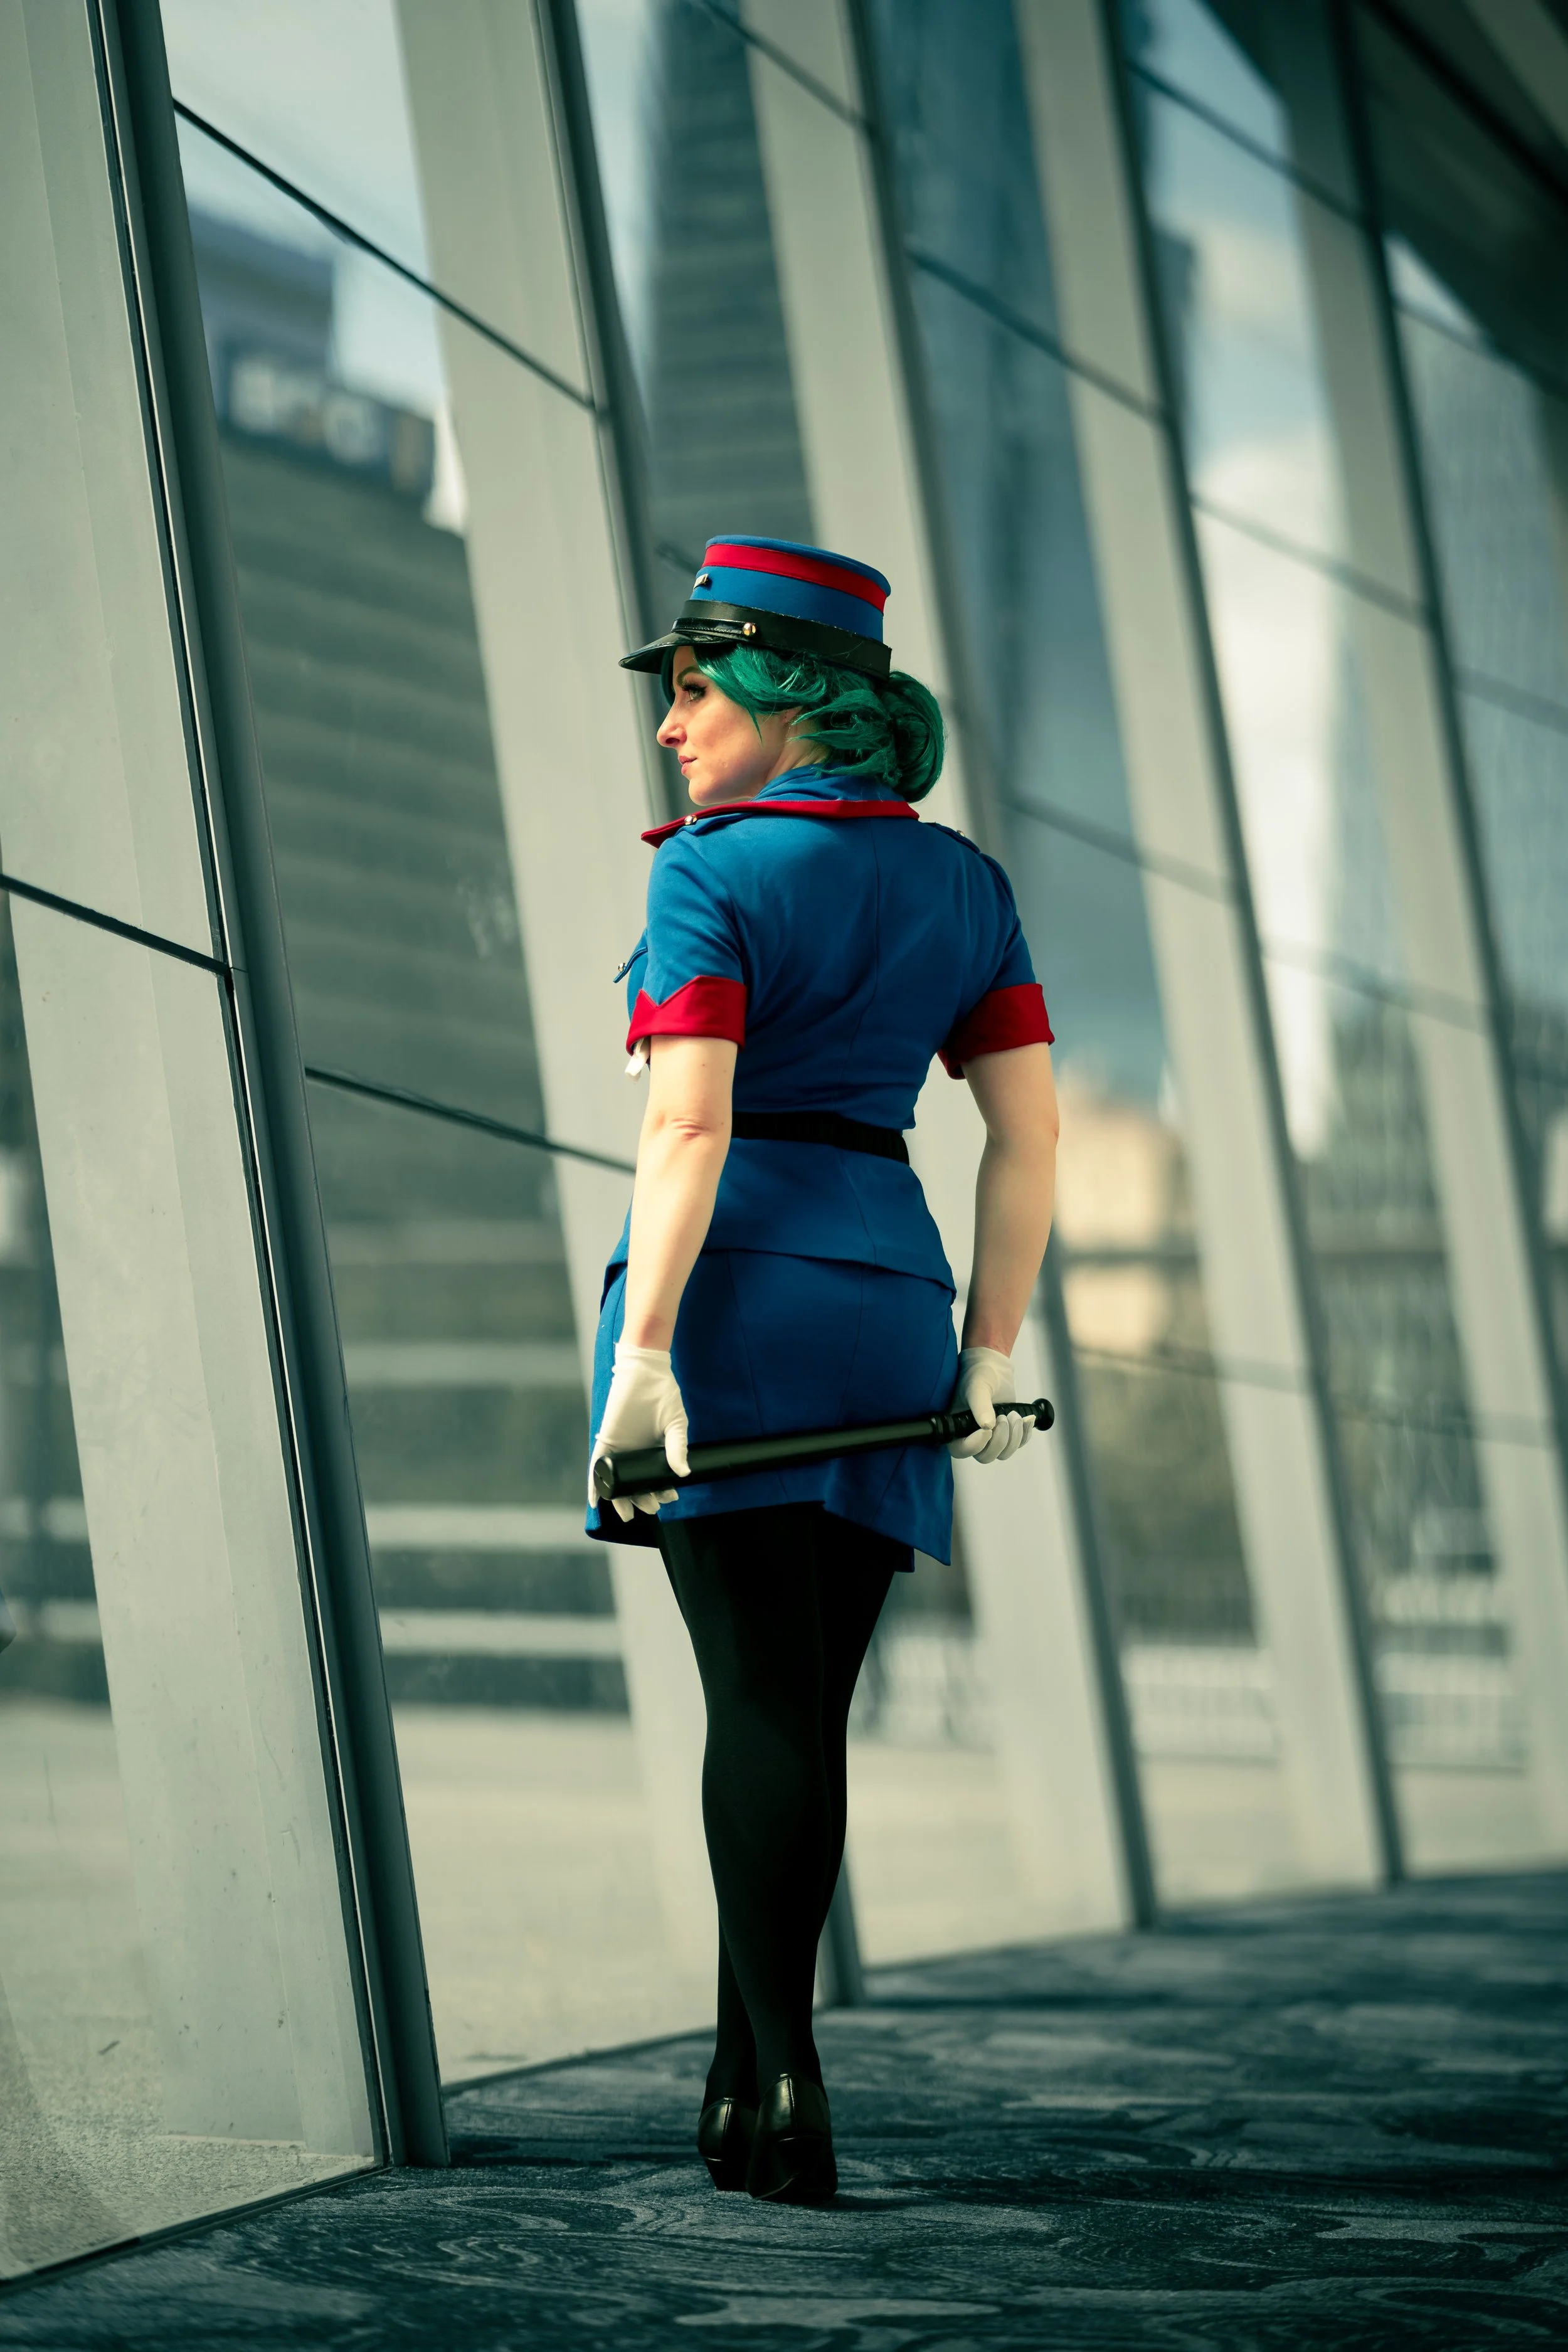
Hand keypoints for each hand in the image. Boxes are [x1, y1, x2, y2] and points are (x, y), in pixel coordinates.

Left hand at [589, 1342, 690, 1521]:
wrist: (646, 1373)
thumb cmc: (664, 1395)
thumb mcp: (676, 1425)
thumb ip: (678, 1448)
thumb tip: (684, 1473)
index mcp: (651, 1451)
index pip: (653, 1479)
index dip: (660, 1492)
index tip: (668, 1498)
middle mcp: (634, 1453)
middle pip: (634, 1485)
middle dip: (642, 1501)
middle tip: (651, 1507)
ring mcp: (619, 1449)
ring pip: (616, 1481)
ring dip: (620, 1500)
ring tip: (628, 1514)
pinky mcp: (606, 1441)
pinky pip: (597, 1467)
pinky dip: (595, 1484)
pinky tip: (596, 1501)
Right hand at [947, 1346, 1033, 1463]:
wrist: (993, 1368)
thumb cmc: (978, 1375)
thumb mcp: (978, 1388)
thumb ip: (981, 1406)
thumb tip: (987, 1426)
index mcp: (957, 1427)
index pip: (961, 1449)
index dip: (975, 1445)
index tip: (987, 1429)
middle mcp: (971, 1436)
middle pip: (986, 1456)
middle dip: (999, 1440)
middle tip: (1003, 1417)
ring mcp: (990, 1437)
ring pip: (1004, 1453)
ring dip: (1014, 1436)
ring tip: (1013, 1414)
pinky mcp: (1007, 1434)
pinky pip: (1018, 1444)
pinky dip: (1025, 1433)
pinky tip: (1026, 1418)